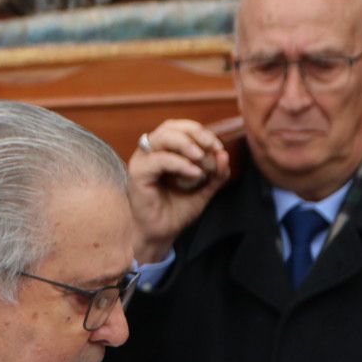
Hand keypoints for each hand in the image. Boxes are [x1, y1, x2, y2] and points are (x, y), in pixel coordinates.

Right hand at [127, 119, 230, 263]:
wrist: (161, 234)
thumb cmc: (176, 212)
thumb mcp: (203, 191)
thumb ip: (215, 174)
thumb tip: (224, 154)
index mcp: (163, 152)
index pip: (180, 128)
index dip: (201, 133)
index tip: (218, 148)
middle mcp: (150, 152)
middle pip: (171, 127)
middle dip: (196, 134)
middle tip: (212, 148)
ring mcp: (142, 161)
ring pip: (163, 137)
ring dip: (186, 144)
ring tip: (202, 158)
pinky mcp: (137, 174)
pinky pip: (159, 159)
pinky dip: (179, 163)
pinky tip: (194, 174)